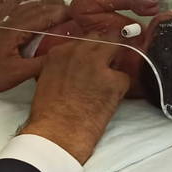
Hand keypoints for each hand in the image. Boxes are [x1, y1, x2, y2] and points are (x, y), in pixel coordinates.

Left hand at [0, 0, 68, 106]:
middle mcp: (8, 23)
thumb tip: (64, 53)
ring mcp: (0, 25)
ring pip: (21, 6)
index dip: (59, 13)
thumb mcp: (19, 73)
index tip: (76, 13)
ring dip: (38, 1)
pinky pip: (8, 9)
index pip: (41, 17)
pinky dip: (17, 1)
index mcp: (15, 31)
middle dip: (52, 5)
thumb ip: (41, 63)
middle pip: (33, 8)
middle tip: (71, 8)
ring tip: (53, 0)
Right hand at [20, 37, 129, 163]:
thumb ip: (61, 67)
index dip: (89, 50)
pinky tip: (109, 101)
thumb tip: (74, 68)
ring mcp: (98, 64)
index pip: (82, 39)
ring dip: (114, 62)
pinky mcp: (115, 80)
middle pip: (101, 38)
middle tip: (105, 65)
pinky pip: (124, 77)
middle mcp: (79, 52)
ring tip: (107, 82)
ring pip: (116, 48)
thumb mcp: (46, 80)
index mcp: (59, 53)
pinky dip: (120, 88)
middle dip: (105, 49)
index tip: (91, 58)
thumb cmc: (48, 114)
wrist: (57, 133)